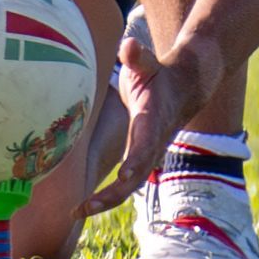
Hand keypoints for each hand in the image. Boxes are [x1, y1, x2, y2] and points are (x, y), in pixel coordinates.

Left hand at [73, 32, 190, 220]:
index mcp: (152, 123)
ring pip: (128, 187)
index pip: (145, 146)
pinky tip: (82, 208)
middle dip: (111, 195)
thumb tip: (129, 45)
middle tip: (85, 207)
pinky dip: (105, 197)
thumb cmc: (157, 75)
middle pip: (134, 178)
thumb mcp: (148, 63)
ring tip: (76, 212)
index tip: (124, 175)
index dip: (136, 161)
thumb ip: (138, 56)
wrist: (182, 91)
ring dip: (104, 201)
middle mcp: (151, 146)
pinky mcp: (139, 161)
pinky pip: (123, 185)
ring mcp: (146, 157)